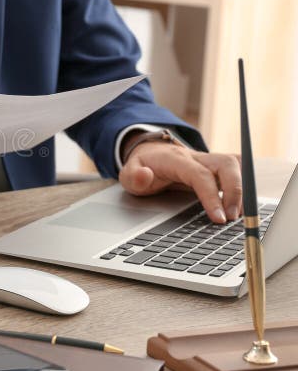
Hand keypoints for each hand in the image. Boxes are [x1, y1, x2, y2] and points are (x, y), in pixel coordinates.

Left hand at [119, 137, 241, 223]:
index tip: (219, 218)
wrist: (149, 153)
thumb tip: (144, 175)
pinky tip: (239, 205)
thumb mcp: (128, 173)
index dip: (212, 196)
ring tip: (237, 215)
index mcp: (175, 159)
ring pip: (235, 164)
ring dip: (242, 188)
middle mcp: (196, 157)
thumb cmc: (142, 166)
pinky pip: (235, 170)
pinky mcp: (215, 167)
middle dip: (235, 191)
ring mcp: (207, 160)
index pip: (200, 175)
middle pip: (226, 164)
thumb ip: (134, 176)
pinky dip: (242, 185)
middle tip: (232, 218)